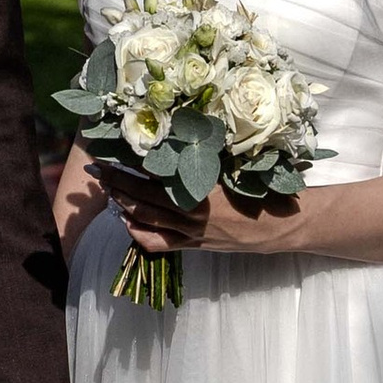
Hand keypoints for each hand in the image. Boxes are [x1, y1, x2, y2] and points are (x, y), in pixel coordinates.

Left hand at [99, 168, 304, 257]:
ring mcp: (192, 233)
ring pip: (147, 220)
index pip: (155, 176)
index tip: (111, 152)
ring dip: (123, 204)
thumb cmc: (264, 188)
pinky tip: (126, 221)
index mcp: (201, 188)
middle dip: (117, 183)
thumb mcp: (235, 164)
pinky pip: (159, 243)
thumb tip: (175, 136)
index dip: (129, 165)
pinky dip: (138, 232)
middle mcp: (192, 213)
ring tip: (108, 189)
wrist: (284, 225)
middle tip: (98, 169)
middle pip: (143, 198)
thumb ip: (205, 156)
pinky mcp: (196, 246)